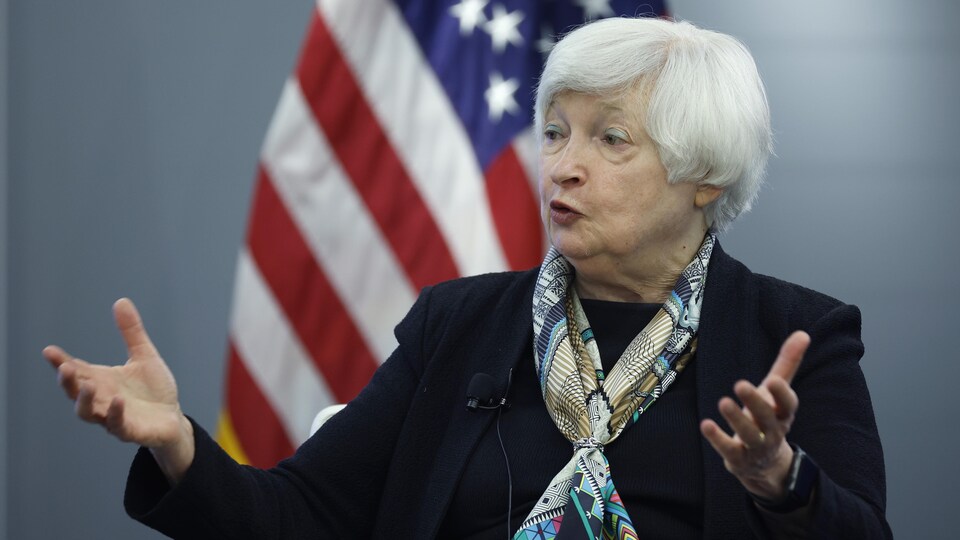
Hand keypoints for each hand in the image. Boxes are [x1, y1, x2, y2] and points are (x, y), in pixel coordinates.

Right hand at [43, 298, 194, 483]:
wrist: (172, 419)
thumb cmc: (153, 390)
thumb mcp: (143, 356)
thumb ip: (131, 332)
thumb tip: (121, 301)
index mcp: (102, 380)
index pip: (77, 370)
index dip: (61, 362)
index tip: (49, 351)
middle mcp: (102, 399)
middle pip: (76, 392)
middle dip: (68, 381)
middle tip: (64, 368)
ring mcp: (113, 416)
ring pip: (88, 412)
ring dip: (84, 400)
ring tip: (86, 385)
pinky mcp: (130, 430)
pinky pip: (117, 425)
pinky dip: (115, 413)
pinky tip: (117, 400)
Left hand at [700, 331, 809, 500]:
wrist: (765, 464)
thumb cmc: (769, 417)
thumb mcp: (776, 391)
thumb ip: (787, 363)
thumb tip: (803, 333)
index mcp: (783, 414)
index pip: (788, 405)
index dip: (782, 394)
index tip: (772, 380)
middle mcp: (773, 432)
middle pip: (767, 418)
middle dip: (755, 402)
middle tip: (740, 384)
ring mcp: (757, 448)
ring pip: (749, 435)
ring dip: (736, 419)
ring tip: (723, 402)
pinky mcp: (739, 459)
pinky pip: (729, 450)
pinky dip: (717, 439)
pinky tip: (705, 424)